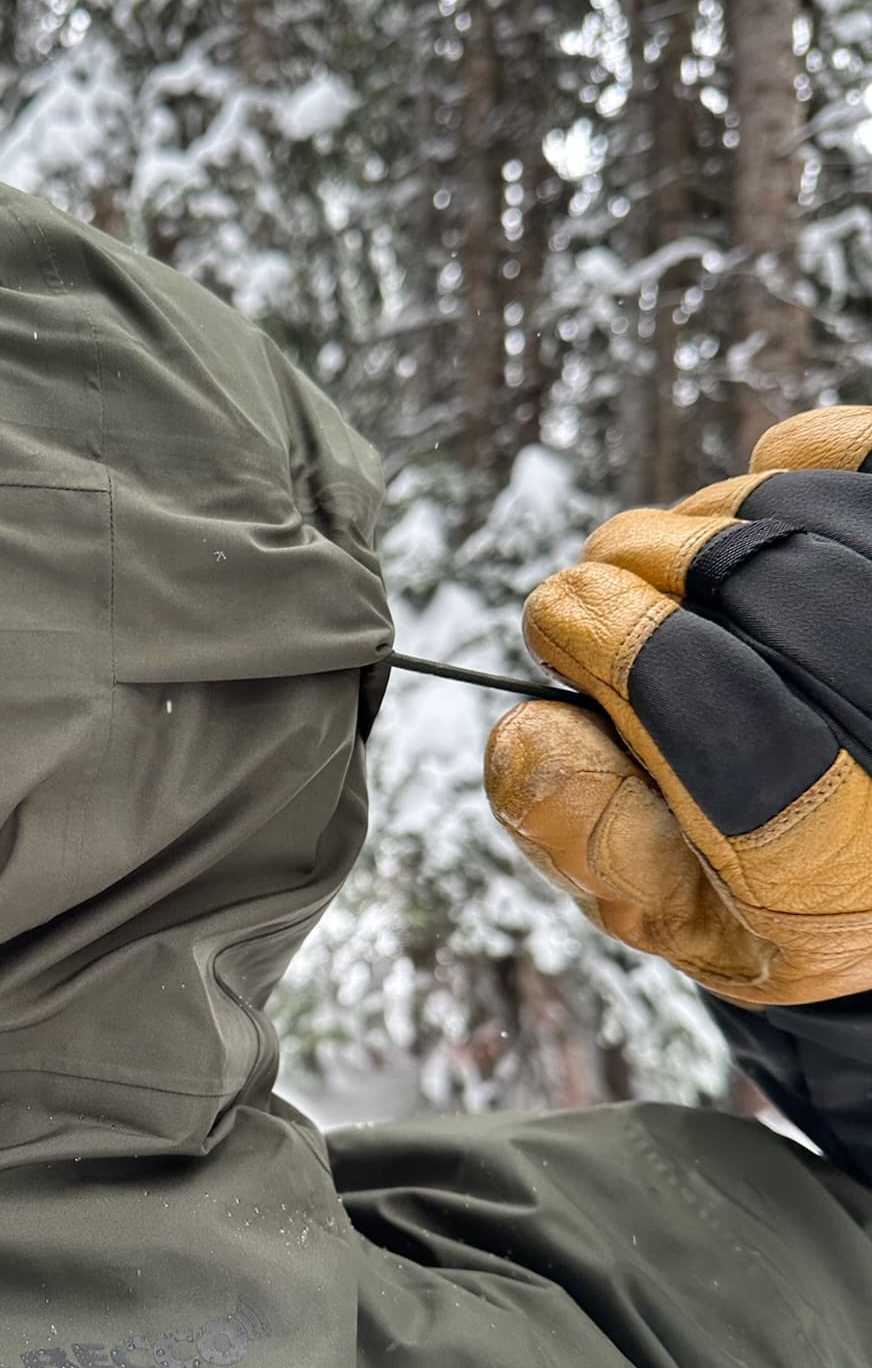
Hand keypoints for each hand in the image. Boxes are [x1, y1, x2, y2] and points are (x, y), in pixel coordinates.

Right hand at [483, 408, 871, 1006]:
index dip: (619, 645)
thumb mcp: (665, 908)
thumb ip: (583, 832)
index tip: (556, 625)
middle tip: (590, 594)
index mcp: (828, 866)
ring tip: (668, 572)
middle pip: (758, 589)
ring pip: (796, 517)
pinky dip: (794, 463)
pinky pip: (860, 458)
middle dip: (639, 568)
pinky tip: (756, 509)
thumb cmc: (769, 881)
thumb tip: (529, 723)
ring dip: (701, 524)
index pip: (723, 714)